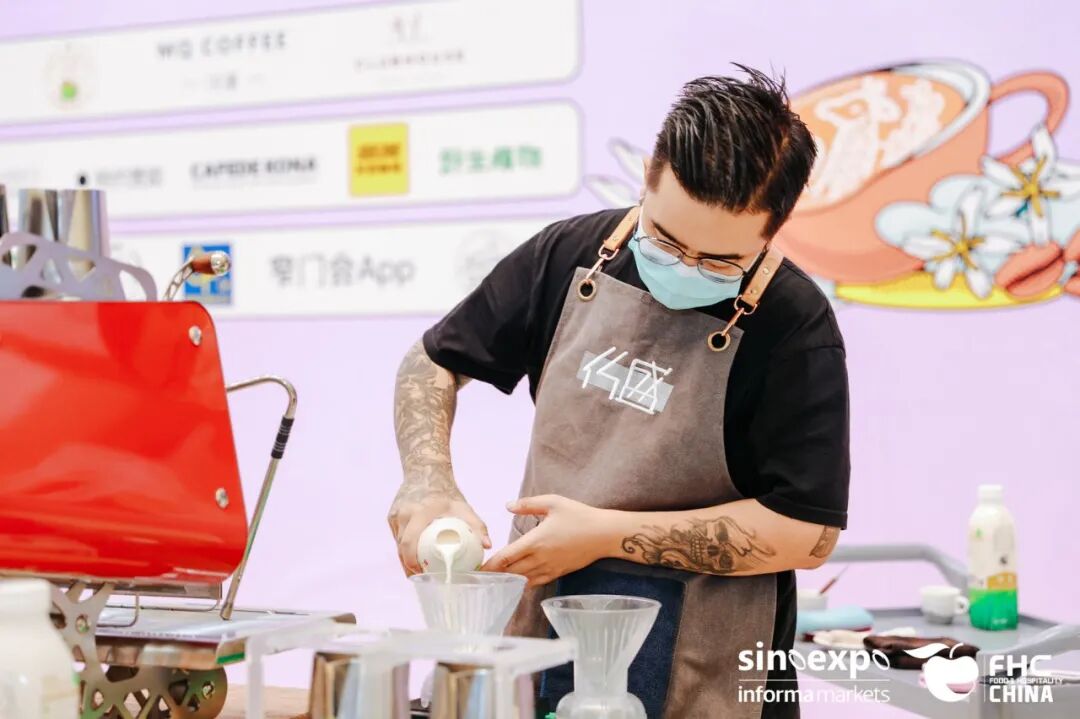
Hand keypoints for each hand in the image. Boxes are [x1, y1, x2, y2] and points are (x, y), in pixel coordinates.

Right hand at [388, 489, 490, 575]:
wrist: (425, 471)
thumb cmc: (445, 492)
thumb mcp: (462, 507)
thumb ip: (476, 525)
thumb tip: (487, 545)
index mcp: (418, 512)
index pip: (409, 543)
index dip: (413, 563)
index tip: (424, 574)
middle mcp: (403, 514)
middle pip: (401, 549)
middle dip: (410, 567)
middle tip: (425, 579)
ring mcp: (395, 516)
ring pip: (398, 545)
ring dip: (406, 561)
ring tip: (421, 574)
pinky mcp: (392, 518)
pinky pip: (397, 539)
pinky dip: (405, 551)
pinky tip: (414, 560)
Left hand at [480, 495, 619, 587]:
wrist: (604, 535)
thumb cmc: (579, 516)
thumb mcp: (553, 502)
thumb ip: (528, 505)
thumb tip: (507, 505)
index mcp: (535, 542)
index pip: (505, 558)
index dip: (490, 565)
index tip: (477, 569)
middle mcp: (540, 558)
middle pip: (511, 572)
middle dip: (495, 575)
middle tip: (480, 576)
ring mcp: (550, 568)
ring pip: (522, 579)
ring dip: (508, 580)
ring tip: (494, 580)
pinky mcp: (558, 573)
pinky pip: (536, 582)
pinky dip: (524, 583)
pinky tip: (517, 582)